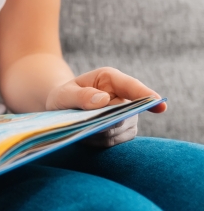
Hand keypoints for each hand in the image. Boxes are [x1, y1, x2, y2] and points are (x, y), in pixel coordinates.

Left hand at [45, 67, 165, 146]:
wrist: (61, 109)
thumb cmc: (63, 97)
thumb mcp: (63, 94)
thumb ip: (79, 96)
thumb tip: (103, 100)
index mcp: (109, 79)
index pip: (131, 87)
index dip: (146, 95)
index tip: (160, 104)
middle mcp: (122, 96)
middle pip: (128, 113)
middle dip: (111, 121)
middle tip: (92, 125)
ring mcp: (126, 115)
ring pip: (123, 129)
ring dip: (103, 133)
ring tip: (83, 129)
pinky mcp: (123, 131)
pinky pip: (117, 141)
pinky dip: (101, 142)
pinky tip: (87, 137)